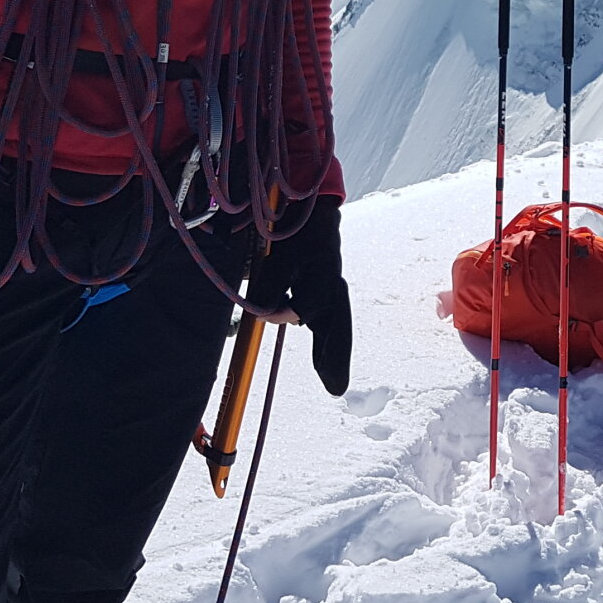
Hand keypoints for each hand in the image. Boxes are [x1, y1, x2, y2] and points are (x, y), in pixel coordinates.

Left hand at [243, 196, 351, 394]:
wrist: (317, 214)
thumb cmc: (297, 234)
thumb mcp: (279, 258)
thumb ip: (270, 287)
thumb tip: (264, 314)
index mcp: (321, 284)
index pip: (297, 311)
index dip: (278, 313)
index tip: (263, 314)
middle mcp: (333, 291)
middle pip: (336, 331)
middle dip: (334, 360)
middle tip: (335, 389)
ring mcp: (335, 292)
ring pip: (338, 328)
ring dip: (335, 353)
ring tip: (335, 382)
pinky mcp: (333, 290)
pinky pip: (336, 321)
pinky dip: (334, 340)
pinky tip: (326, 358)